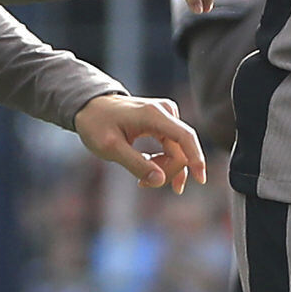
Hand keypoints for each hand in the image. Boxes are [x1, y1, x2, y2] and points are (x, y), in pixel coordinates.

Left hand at [73, 93, 205, 193]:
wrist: (90, 107)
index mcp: (153, 115)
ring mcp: (166, 116)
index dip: (196, 159)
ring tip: (142, 181)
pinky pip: (172, 148)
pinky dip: (163, 162)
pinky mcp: (164, 123)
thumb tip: (160, 180)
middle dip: (167, 171)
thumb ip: (136, 164)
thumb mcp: (110, 148)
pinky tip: (151, 173)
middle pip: (180, 150)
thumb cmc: (97, 124)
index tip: (200, 179)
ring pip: (177, 151)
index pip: (185, 137)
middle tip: (142, 184)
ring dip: (164, 169)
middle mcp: (165, 112)